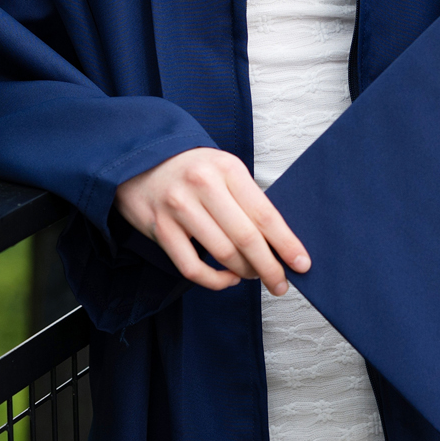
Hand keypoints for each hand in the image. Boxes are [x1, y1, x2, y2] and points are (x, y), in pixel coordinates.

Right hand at [115, 147, 309, 295]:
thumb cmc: (190, 167)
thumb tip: (277, 240)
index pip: (264, 213)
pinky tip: (227, 278)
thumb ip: (246, 198)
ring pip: (222, 254)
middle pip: (246, 238)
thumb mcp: (222, 168)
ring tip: (253, 275)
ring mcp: (179, 208)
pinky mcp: (160, 228)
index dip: (286, 243)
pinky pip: (192, 267)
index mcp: (227, 168)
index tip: (302, 264)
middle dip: (269, 267)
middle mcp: (203, 186)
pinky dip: (215, 280)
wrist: (138, 157)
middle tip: (280, 284)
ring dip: (244, 272)